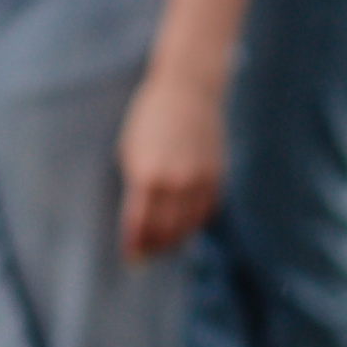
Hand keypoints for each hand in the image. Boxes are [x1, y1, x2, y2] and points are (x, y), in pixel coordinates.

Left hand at [117, 67, 223, 258]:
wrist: (187, 90)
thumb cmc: (150, 118)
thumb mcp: (130, 151)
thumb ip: (135, 187)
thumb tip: (139, 219)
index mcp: (146, 176)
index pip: (140, 226)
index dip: (134, 246)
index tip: (131, 256)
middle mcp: (175, 182)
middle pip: (165, 232)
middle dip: (153, 248)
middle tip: (145, 255)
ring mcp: (199, 179)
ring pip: (189, 225)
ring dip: (175, 239)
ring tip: (164, 244)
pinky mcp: (216, 174)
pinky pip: (206, 210)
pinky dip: (194, 222)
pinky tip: (184, 224)